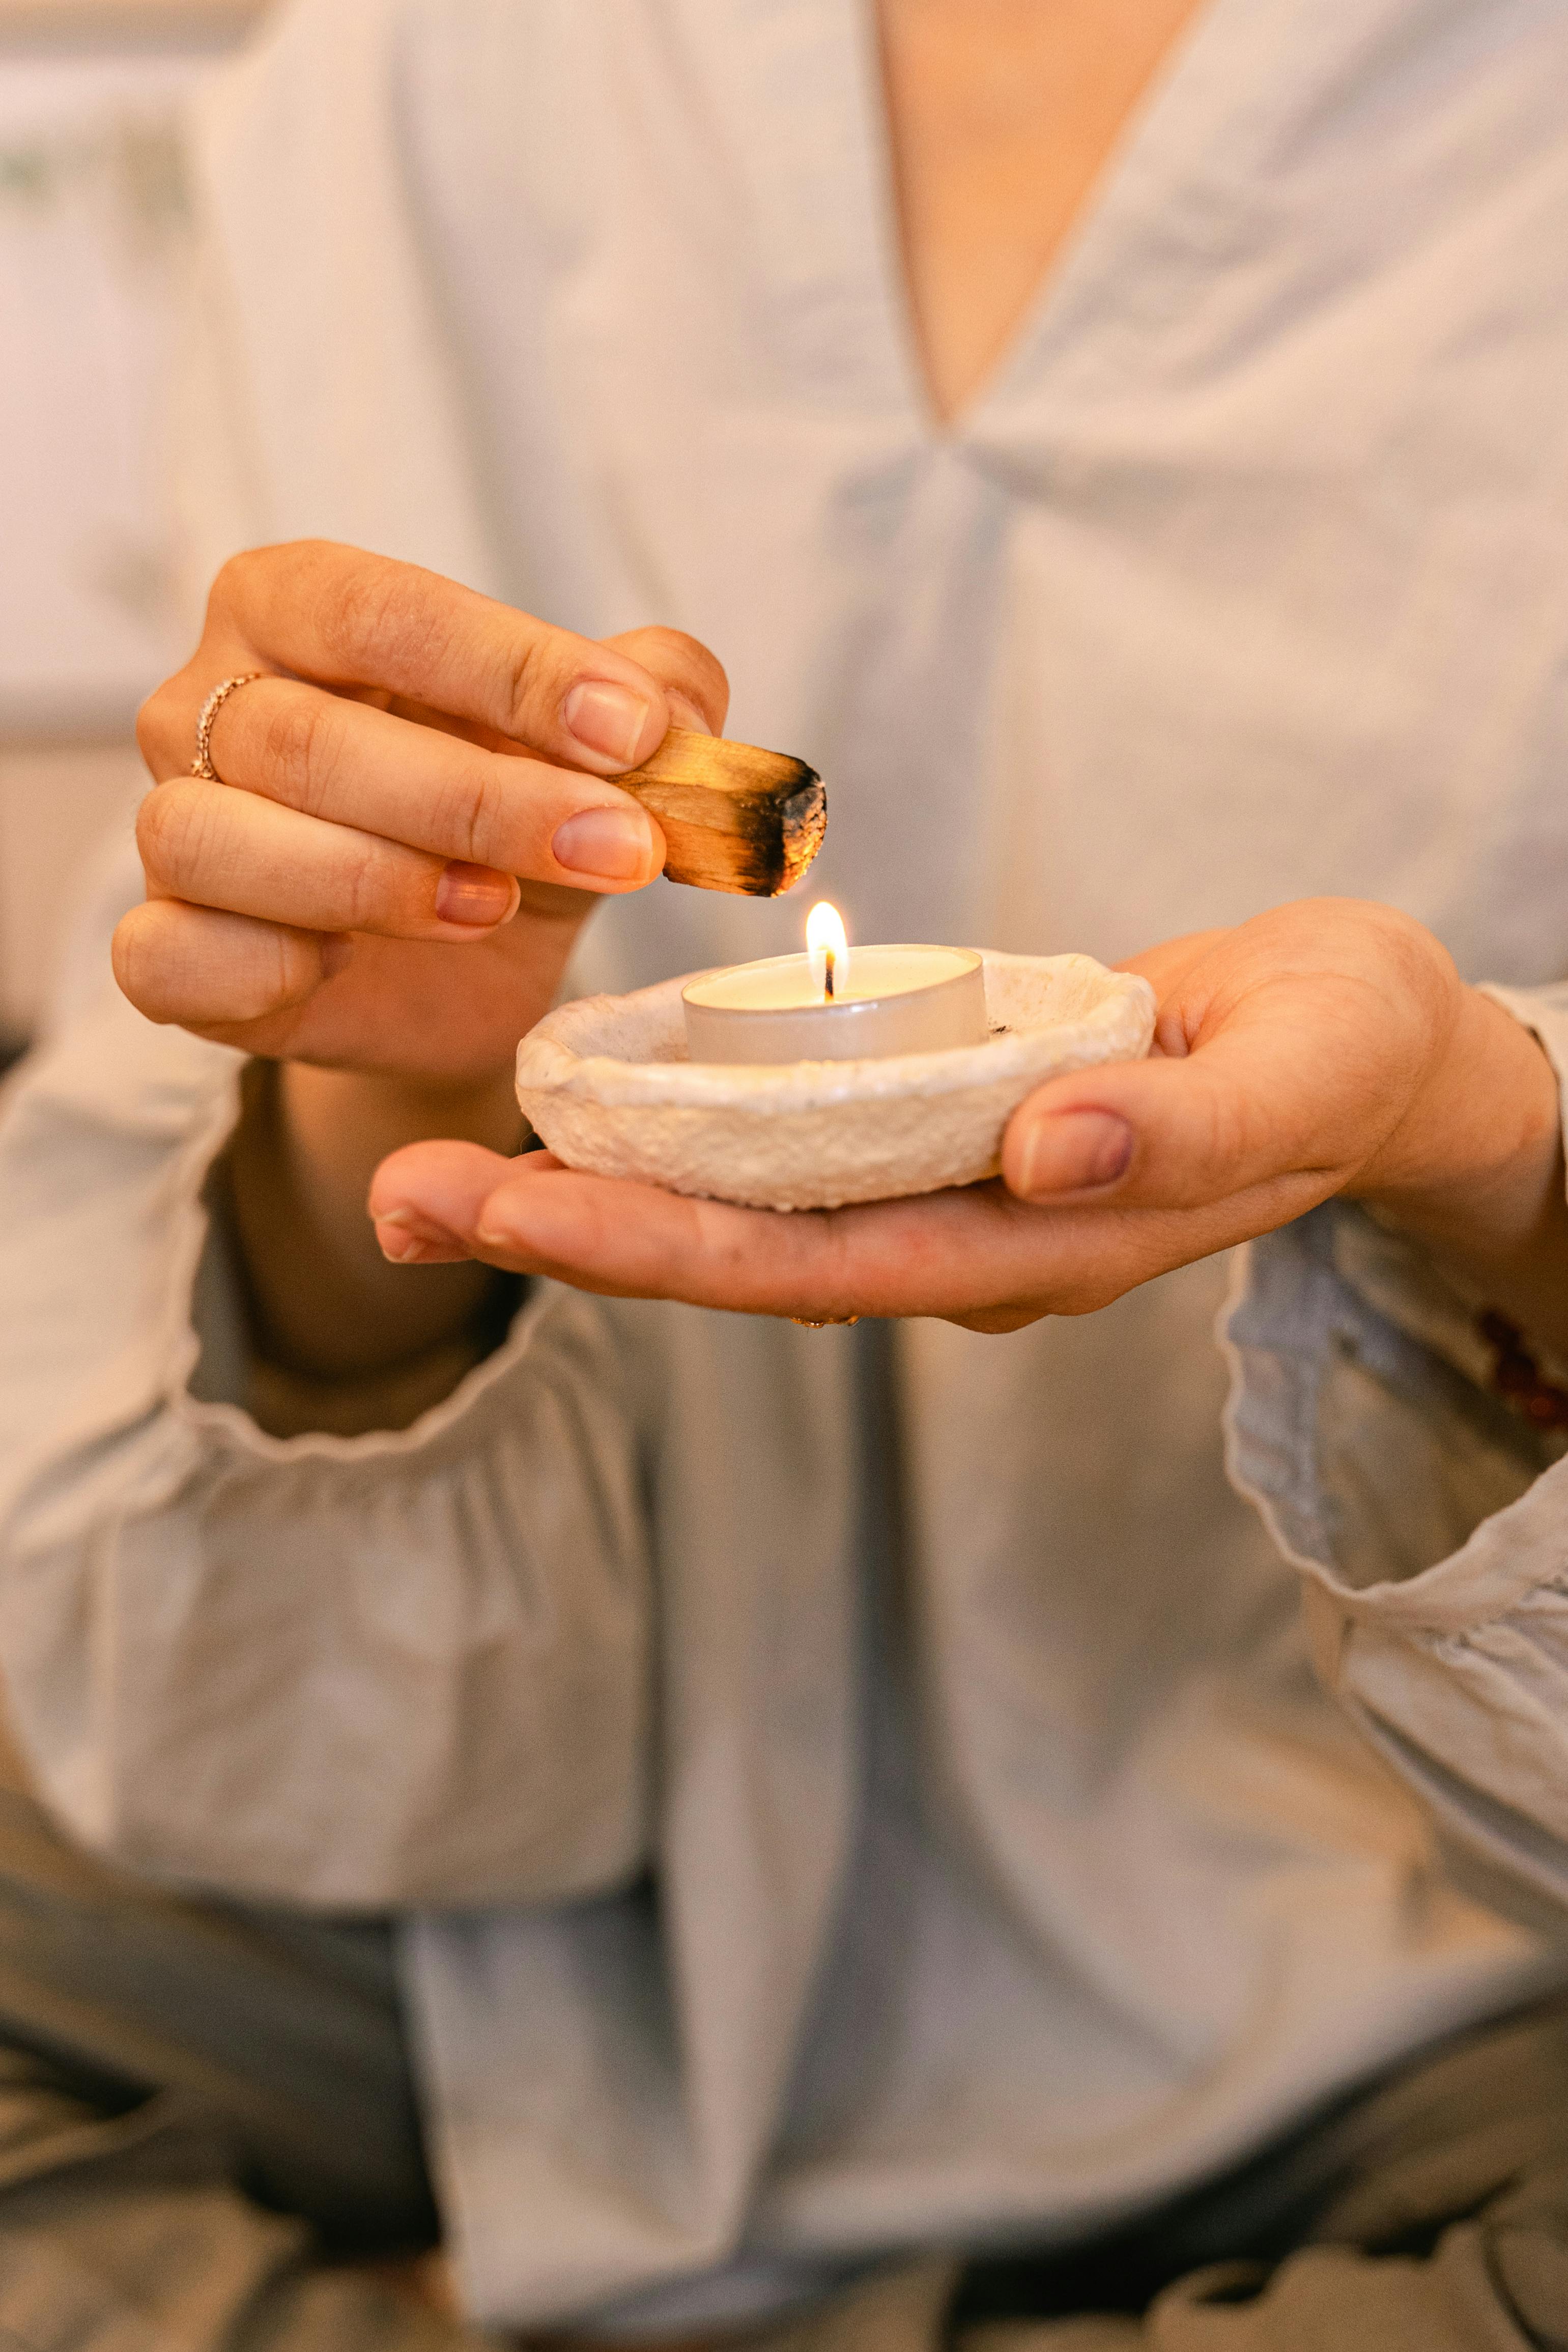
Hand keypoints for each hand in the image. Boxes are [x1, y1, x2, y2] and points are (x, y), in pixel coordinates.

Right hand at [118, 542, 728, 1424]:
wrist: (458, 976)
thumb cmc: (507, 824)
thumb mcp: (598, 752)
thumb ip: (655, 702)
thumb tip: (686, 712)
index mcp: (294, 608)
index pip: (384, 608)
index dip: (512, 669)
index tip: (634, 730)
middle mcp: (207, 703)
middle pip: (311, 734)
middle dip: (480, 797)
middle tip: (617, 845)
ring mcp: (171, 827)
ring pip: (223, 839)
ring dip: (379, 879)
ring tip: (498, 906)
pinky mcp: (164, 951)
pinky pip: (169, 953)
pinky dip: (264, 965)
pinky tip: (349, 971)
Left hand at [368, 900, 1567, 1340]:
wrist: (1369, 1049)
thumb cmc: (1347, 1048)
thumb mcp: (1306, 1066)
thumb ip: (1186, 1126)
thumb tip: (1050, 1148)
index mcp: (1042, 1241)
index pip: (824, 1265)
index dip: (669, 1245)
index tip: (521, 1206)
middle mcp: (967, 1240)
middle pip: (744, 1258)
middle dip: (574, 1232)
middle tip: (401, 1191)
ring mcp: (944, 1195)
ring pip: (743, 1213)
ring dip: (590, 1193)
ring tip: (432, 1163)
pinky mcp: (933, 1134)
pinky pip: (781, 1155)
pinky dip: (669, 1140)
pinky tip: (573, 1112)